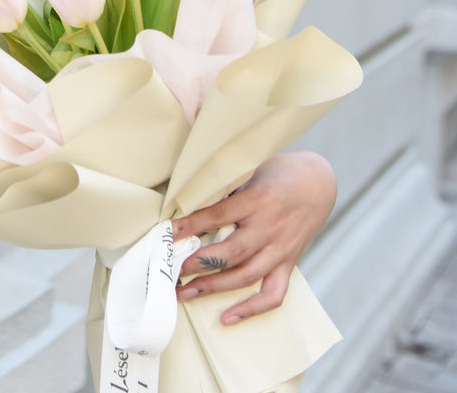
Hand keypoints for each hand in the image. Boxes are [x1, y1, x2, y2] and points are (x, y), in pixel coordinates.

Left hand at [171, 151, 335, 324]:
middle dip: (199, 263)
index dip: (192, 225)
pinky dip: (251, 309)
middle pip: (232, 252)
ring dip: (214, 287)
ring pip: (246, 276)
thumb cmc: (279, 172)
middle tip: (173, 269)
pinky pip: (273, 294)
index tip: (169, 232)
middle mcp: (270, 228)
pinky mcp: (288, 263)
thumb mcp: (251, 169)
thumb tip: (190, 203)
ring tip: (185, 292)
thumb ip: (227, 188)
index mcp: (258, 200)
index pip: (219, 215)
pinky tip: (227, 317)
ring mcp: (281, 249)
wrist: (318, 182)